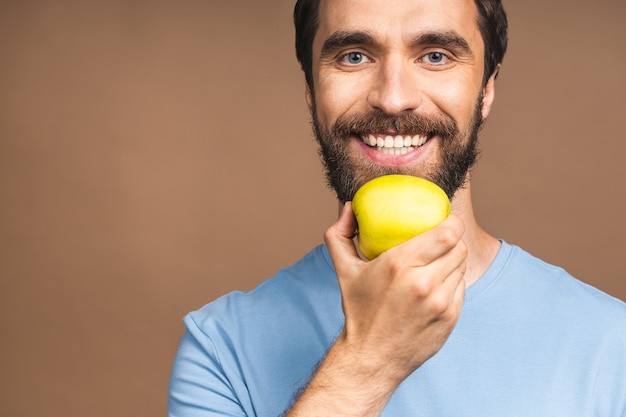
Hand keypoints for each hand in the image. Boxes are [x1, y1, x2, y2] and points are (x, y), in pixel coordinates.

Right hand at [326, 202, 466, 383]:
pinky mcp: (450, 319)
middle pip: (459, 247)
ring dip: (453, 261)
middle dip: (453, 239)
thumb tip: (349, 207)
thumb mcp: (343, 270)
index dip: (452, 222)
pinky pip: (461, 288)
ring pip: (461, 267)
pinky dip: (452, 282)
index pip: (447, 233)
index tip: (444, 220)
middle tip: (441, 239)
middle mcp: (422, 283)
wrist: (371, 357)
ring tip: (437, 261)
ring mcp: (439, 303)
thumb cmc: (358, 309)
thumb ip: (339, 234)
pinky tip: (437, 285)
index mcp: (398, 264)